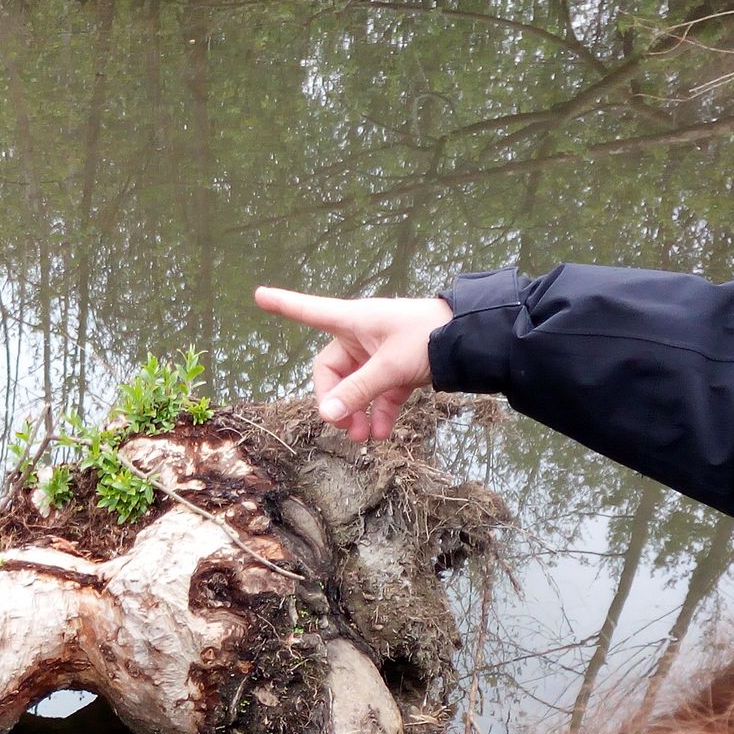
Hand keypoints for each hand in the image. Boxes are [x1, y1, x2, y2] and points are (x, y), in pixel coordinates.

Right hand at [253, 289, 451, 442]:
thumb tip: (326, 416)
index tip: (259, 295)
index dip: (284, 304)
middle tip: (343, 427)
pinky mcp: (398, 369)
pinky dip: (378, 413)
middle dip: (336, 401)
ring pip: (355, 387)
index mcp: (353, 321)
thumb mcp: (389, 367)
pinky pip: (379, 394)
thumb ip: (357, 393)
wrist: (474, 340)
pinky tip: (380, 434)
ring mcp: (379, 353)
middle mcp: (362, 335)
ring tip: (362, 438)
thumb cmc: (429, 337)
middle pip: (332, 371)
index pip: (309, 311)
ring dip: (356, 413)